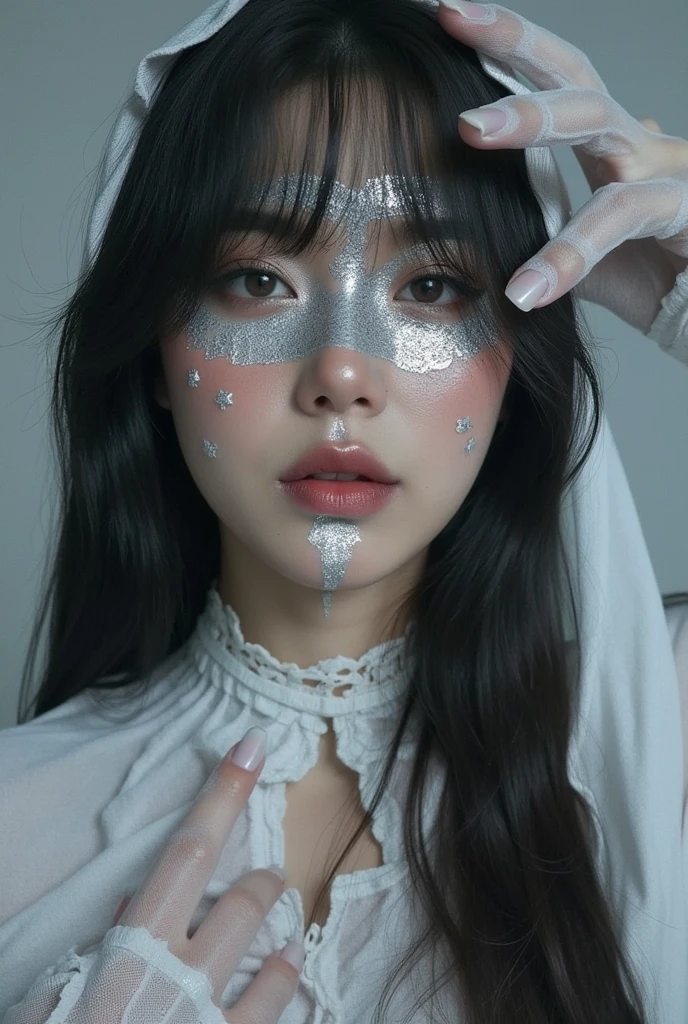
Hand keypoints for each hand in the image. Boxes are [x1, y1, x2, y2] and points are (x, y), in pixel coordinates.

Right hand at [110, 729, 301, 1021]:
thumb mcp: (51, 1002)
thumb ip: (95, 951)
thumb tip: (132, 904)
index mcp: (131, 952)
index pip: (188, 852)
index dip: (223, 792)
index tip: (255, 746)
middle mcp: (181, 980)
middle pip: (244, 901)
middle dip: (264, 880)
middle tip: (269, 877)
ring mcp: (212, 1023)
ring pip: (272, 956)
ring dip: (280, 932)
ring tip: (281, 924)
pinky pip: (278, 1014)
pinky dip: (284, 986)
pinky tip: (285, 972)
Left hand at [438, 1, 687, 329]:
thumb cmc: (649, 282)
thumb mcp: (574, 259)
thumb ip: (534, 235)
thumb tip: (472, 236)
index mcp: (608, 148)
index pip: (556, 82)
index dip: (507, 49)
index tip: (449, 16)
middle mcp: (639, 146)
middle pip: (577, 74)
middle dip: (514, 42)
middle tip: (454, 18)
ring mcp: (668, 168)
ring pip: (600, 123)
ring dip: (532, 117)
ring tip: (470, 128)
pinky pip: (622, 216)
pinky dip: (569, 254)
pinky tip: (528, 288)